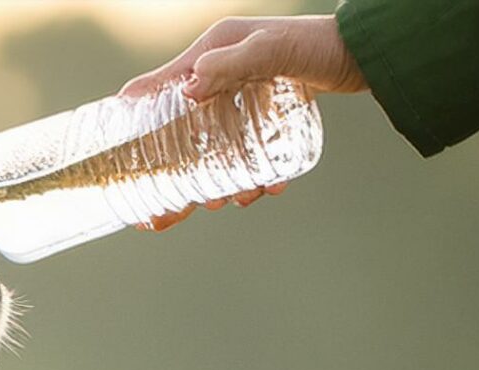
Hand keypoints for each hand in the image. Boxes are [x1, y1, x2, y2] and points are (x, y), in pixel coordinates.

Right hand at [119, 15, 367, 232]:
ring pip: (212, 149)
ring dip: (213, 181)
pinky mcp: (263, 115)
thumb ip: (231, 64)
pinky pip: (245, 152)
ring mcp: (241, 98)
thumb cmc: (316, 44)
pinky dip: (250, 175)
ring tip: (224, 202)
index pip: (158, 88)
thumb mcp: (271, 50)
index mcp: (210, 55)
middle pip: (179, 131)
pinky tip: (262, 190)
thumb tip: (189, 87)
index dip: (132, 121)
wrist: (364, 53)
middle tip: (163, 215)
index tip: (114, 157)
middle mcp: (220, 76)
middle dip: (170, 176)